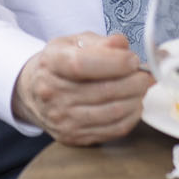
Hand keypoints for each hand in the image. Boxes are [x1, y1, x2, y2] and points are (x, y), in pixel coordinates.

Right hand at [11, 33, 153, 144]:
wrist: (33, 91)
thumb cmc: (60, 63)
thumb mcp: (74, 42)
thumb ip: (100, 42)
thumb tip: (123, 46)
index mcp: (51, 63)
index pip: (82, 65)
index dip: (114, 63)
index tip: (133, 60)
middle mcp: (52, 93)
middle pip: (103, 91)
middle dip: (134, 81)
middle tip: (145, 74)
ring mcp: (62, 119)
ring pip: (112, 112)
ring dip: (136, 99)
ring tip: (141, 87)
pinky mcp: (73, 137)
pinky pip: (112, 130)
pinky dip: (131, 117)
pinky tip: (133, 104)